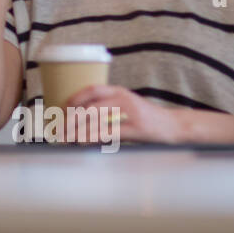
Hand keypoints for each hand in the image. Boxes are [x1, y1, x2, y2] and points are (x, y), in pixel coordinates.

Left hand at [65, 84, 181, 144]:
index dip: (74, 98)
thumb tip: (82, 115)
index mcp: (119, 91)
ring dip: (78, 130)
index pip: (91, 89)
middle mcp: (123, 99)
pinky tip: (84, 142)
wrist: (174, 126)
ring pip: (96, 120)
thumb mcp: (126, 104)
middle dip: (71, 119)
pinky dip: (93, 138)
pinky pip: (109, 133)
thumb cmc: (147, 118)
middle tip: (59, 129)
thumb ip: (108, 106)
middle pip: (90, 107)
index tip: (62, 108)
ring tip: (67, 138)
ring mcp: (130, 113)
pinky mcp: (136, 129)